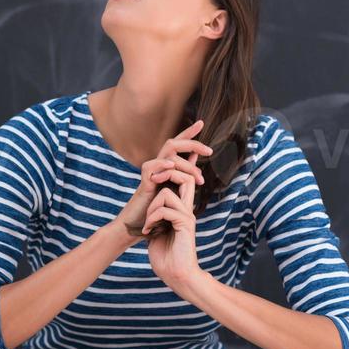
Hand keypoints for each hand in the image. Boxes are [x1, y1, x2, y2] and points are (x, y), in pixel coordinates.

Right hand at [116, 120, 212, 241]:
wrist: (137, 226)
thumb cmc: (157, 208)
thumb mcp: (174, 187)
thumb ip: (184, 170)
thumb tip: (196, 156)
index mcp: (165, 165)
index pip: (178, 144)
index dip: (189, 132)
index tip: (202, 122)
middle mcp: (158, 165)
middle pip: (174, 143)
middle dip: (193, 143)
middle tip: (210, 150)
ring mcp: (150, 172)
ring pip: (168, 155)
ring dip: (187, 164)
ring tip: (199, 178)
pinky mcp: (144, 182)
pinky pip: (151, 166)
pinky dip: (162, 164)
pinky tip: (172, 167)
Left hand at [141, 153, 201, 288]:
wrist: (176, 275)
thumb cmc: (165, 257)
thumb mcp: (157, 232)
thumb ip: (157, 217)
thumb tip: (150, 205)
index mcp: (182, 210)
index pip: (184, 181)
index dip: (172, 172)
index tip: (154, 179)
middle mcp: (187, 210)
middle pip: (185, 177)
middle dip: (166, 175)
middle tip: (151, 185)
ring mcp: (187, 216)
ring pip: (168, 193)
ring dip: (152, 207)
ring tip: (148, 223)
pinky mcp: (185, 225)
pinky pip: (165, 210)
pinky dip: (152, 219)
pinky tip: (148, 231)